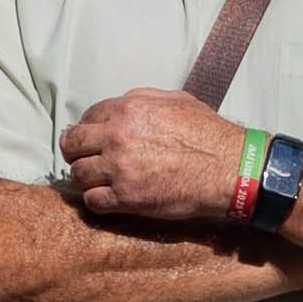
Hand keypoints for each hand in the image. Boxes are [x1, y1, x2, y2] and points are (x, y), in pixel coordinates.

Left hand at [59, 86, 268, 228]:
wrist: (230, 168)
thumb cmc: (209, 134)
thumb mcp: (176, 101)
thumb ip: (143, 101)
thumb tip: (124, 108)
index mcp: (129, 109)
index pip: (88, 116)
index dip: (88, 128)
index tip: (92, 139)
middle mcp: (118, 136)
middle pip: (73, 144)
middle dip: (75, 151)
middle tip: (83, 159)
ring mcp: (119, 168)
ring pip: (78, 174)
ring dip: (85, 178)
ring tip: (96, 181)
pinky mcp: (126, 198)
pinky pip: (92, 201)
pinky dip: (96, 200)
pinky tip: (107, 198)